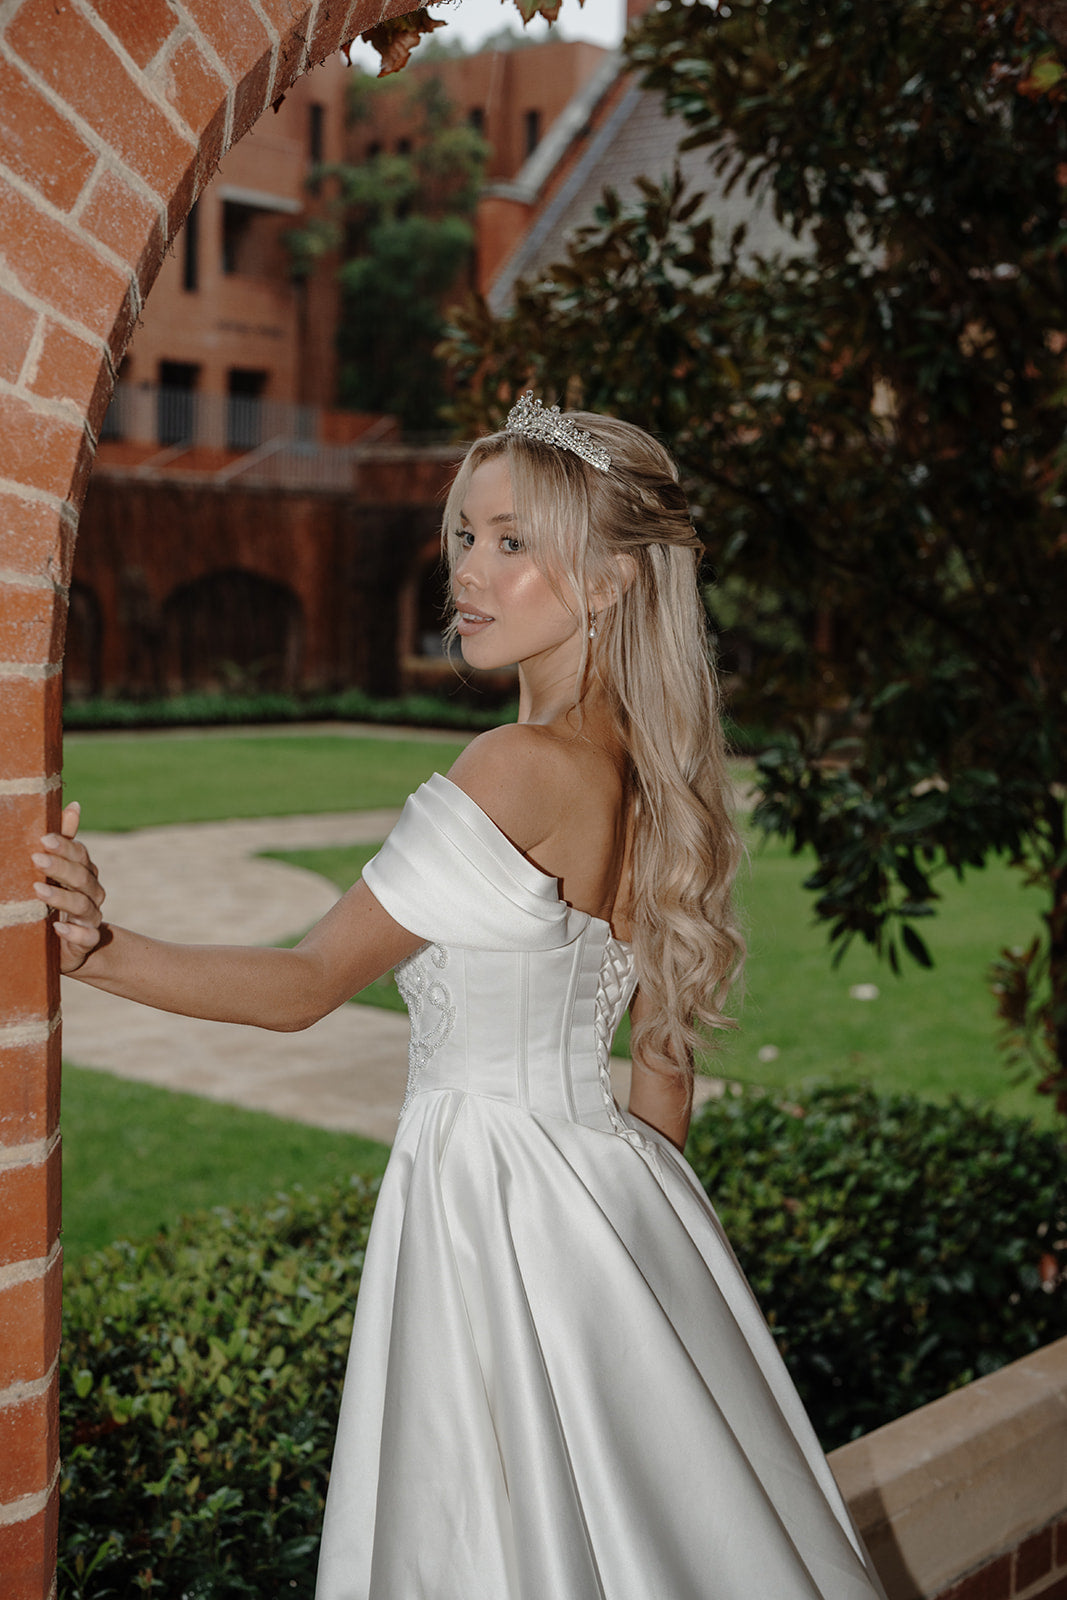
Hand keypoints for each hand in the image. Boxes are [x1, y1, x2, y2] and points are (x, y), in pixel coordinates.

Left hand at [32, 802, 106, 973]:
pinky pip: (87, 938)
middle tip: (36, 859)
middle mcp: (92, 895)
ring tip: (38, 890)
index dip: (66, 847)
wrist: (67, 946)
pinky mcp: (86, 943)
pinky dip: (75, 934)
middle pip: (83, 878)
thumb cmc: (58, 903)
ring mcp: (91, 919)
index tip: (44, 839)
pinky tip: (59, 928)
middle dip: (60, 868)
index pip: (81, 856)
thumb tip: (74, 806)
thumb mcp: (58, 873)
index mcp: (85, 874)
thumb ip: (65, 843)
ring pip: (84, 905)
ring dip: (62, 897)